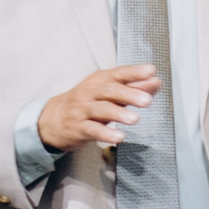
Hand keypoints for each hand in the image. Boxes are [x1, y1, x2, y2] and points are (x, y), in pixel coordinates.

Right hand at [38, 65, 159, 151]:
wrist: (53, 119)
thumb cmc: (86, 103)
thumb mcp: (108, 93)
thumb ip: (133, 87)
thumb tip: (156, 81)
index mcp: (99, 81)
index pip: (118, 74)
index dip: (134, 72)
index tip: (151, 71)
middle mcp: (90, 92)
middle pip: (109, 90)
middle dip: (129, 94)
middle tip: (146, 100)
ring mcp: (82, 110)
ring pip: (101, 110)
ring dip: (119, 114)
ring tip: (135, 119)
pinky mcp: (78, 128)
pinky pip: (92, 130)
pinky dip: (106, 134)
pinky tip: (119, 137)